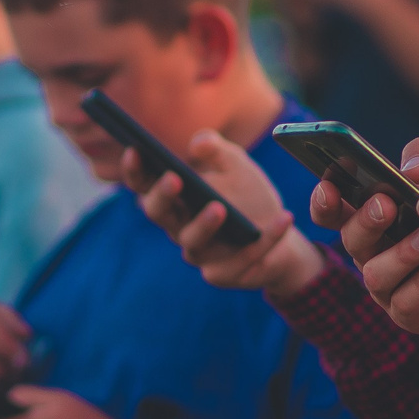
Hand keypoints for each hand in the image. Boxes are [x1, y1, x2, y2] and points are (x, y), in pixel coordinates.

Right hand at [129, 131, 324, 297]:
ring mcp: (200, 253)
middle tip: (174, 179)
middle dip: (162, 197)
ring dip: (204, 225)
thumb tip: (198, 144)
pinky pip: (240, 260)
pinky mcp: (224, 273)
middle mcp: (180, 227)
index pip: (145, 186)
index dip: (135, 171)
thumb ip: (217, 149)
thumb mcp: (235, 163)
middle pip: (158, 214)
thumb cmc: (248, 194)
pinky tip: (283, 217)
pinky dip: (264, 240)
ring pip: (192, 243)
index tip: (136, 151)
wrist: (278, 229)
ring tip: (220, 207)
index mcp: (176, 199)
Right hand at [328, 139, 418, 334]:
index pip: (331, 212)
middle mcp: (372, 252)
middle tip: (387, 205)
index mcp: (370, 216)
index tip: (330, 186)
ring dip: (402, 254)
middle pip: (350, 240)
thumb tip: (408, 169)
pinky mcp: (412, 314)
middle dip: (365, 222)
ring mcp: (390, 286)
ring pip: (375, 275)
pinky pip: (405, 302)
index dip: (323, 201)